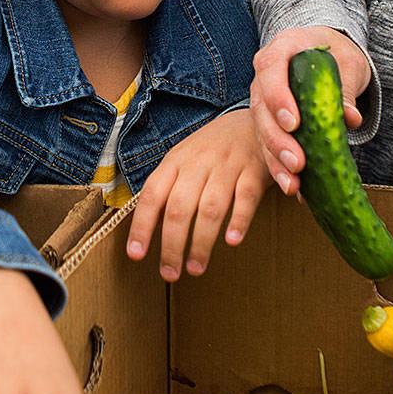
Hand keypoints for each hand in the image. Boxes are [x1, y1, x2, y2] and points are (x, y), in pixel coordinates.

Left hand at [126, 110, 270, 280]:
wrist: (256, 120)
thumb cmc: (213, 149)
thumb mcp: (184, 160)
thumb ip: (168, 189)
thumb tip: (147, 228)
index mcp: (176, 160)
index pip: (152, 194)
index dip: (142, 226)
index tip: (136, 255)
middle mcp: (199, 162)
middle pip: (179, 207)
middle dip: (172, 244)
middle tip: (170, 273)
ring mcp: (228, 166)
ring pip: (210, 207)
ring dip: (201, 241)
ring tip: (195, 267)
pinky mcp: (255, 171)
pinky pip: (245, 197)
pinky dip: (238, 220)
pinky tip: (231, 241)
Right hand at [249, 27, 370, 193]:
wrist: (327, 54)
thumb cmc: (337, 54)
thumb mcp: (348, 64)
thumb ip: (346, 88)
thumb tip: (351, 117)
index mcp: (282, 48)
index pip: (271, 70)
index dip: (279, 98)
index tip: (293, 124)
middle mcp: (265, 75)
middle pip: (261, 108)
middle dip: (278, 140)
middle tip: (297, 162)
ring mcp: (264, 100)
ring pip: (261, 132)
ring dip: (276, 160)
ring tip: (293, 184)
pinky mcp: (269, 122)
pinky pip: (269, 146)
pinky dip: (280, 168)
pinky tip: (295, 188)